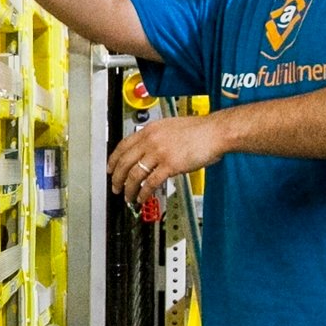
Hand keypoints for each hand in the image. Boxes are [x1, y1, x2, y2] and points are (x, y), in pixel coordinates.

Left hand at [108, 112, 226, 204]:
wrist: (215, 132)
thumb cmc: (199, 130)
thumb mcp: (170, 128)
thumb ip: (156, 138)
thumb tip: (147, 152)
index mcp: (149, 130)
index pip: (123, 146)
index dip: (113, 160)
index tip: (110, 168)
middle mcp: (151, 140)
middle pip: (124, 162)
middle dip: (116, 178)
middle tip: (115, 187)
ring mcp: (159, 153)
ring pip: (134, 174)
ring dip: (128, 189)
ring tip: (127, 197)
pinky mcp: (170, 165)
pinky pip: (150, 183)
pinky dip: (143, 193)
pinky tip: (142, 198)